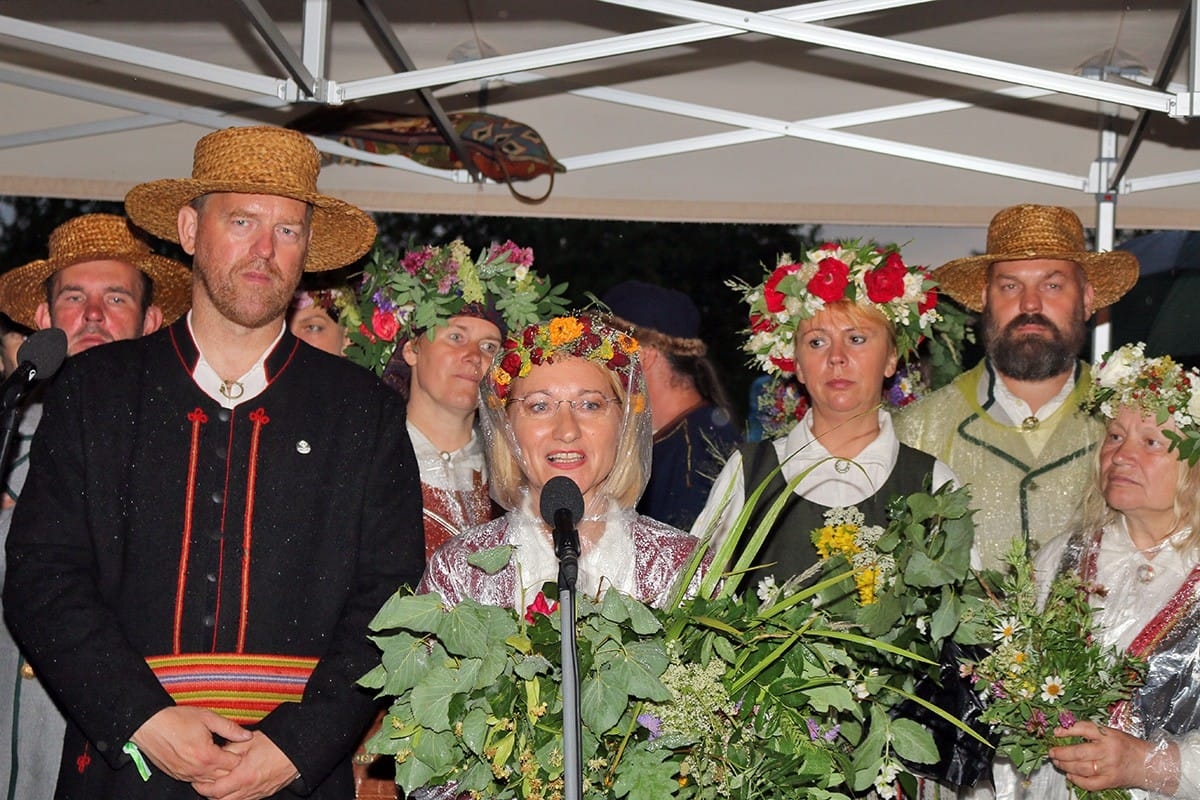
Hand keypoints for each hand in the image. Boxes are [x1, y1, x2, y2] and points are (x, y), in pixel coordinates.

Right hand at [130, 706, 251, 782]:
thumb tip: (247, 735)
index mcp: (206, 756)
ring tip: (217, 755)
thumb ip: (230, 728)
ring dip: (217, 771)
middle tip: (229, 750)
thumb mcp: (207, 717)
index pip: (234, 764)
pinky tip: (204, 761)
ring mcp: (185, 775)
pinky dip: (204, 774)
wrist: (148, 725)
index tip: (237, 745)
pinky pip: (196, 781)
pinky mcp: (177, 776)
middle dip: (230, 765)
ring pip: (210, 782)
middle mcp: (196, 770)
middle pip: (224, 776)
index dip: (239, 754)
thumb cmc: (176, 719)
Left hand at [191, 731, 298, 799]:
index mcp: (243, 776)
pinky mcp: (264, 794)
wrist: (299, 752)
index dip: (202, 787)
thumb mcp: (250, 741)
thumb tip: (217, 752)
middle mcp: (249, 789)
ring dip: (221, 796)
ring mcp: (257, 793)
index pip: (214, 790)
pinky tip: (233, 787)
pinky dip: (234, 796)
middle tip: (203, 784)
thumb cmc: (277, 744)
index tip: (197, 779)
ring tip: (217, 785)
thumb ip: (230, 748)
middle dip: (209, 794)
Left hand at [1049, 721, 1169, 792]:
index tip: (1056, 732)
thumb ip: (1093, 733)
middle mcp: (1108, 751)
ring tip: (1057, 762)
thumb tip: (1066, 731)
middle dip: (1061, 752)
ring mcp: (1109, 768)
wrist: (1150, 764)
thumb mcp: (1113, 733)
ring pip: (1081, 768)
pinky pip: (1089, 783)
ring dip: (1065, 765)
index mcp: (1109, 736)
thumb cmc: (1129, 747)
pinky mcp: (1111, 781)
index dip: (1068, 730)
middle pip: (1078, 752)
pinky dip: (1077, 780)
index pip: (1084, 729)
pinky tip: (1070, 775)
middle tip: (1052, 752)